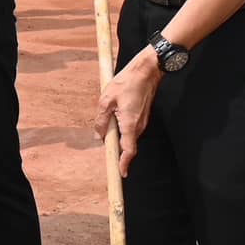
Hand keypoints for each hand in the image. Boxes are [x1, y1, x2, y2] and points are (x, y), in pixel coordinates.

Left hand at [95, 47, 161, 174]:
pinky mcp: (142, 116)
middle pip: (126, 145)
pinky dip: (122, 128)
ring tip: (107, 122)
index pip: (128, 150)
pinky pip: (130, 128)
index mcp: (129, 124)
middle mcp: (138, 126)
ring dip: (117, 135)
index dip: (124, 163)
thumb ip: (101, 120)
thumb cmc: (126, 83)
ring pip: (127, 135)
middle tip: (104, 142)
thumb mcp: (106, 100)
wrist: (146, 71)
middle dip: (115, 147)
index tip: (121, 173)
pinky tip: (114, 115)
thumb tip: (98, 135)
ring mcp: (142, 121)